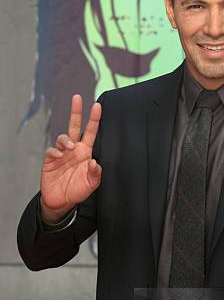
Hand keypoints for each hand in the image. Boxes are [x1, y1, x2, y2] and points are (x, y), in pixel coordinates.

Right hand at [40, 94, 101, 221]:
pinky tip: (60, 156)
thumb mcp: (91, 184)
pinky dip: (55, 151)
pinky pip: (51, 151)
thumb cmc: (78, 190)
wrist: (61, 201)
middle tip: (77, 98)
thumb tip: (95, 162)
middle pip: (74, 126)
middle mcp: (74, 150)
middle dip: (76, 112)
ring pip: (63, 138)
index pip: (91, 133)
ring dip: (66, 140)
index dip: (94, 120)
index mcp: (86, 152)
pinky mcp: (50, 160)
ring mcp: (61, 153)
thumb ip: (95, 174)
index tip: (97, 106)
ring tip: (70, 147)